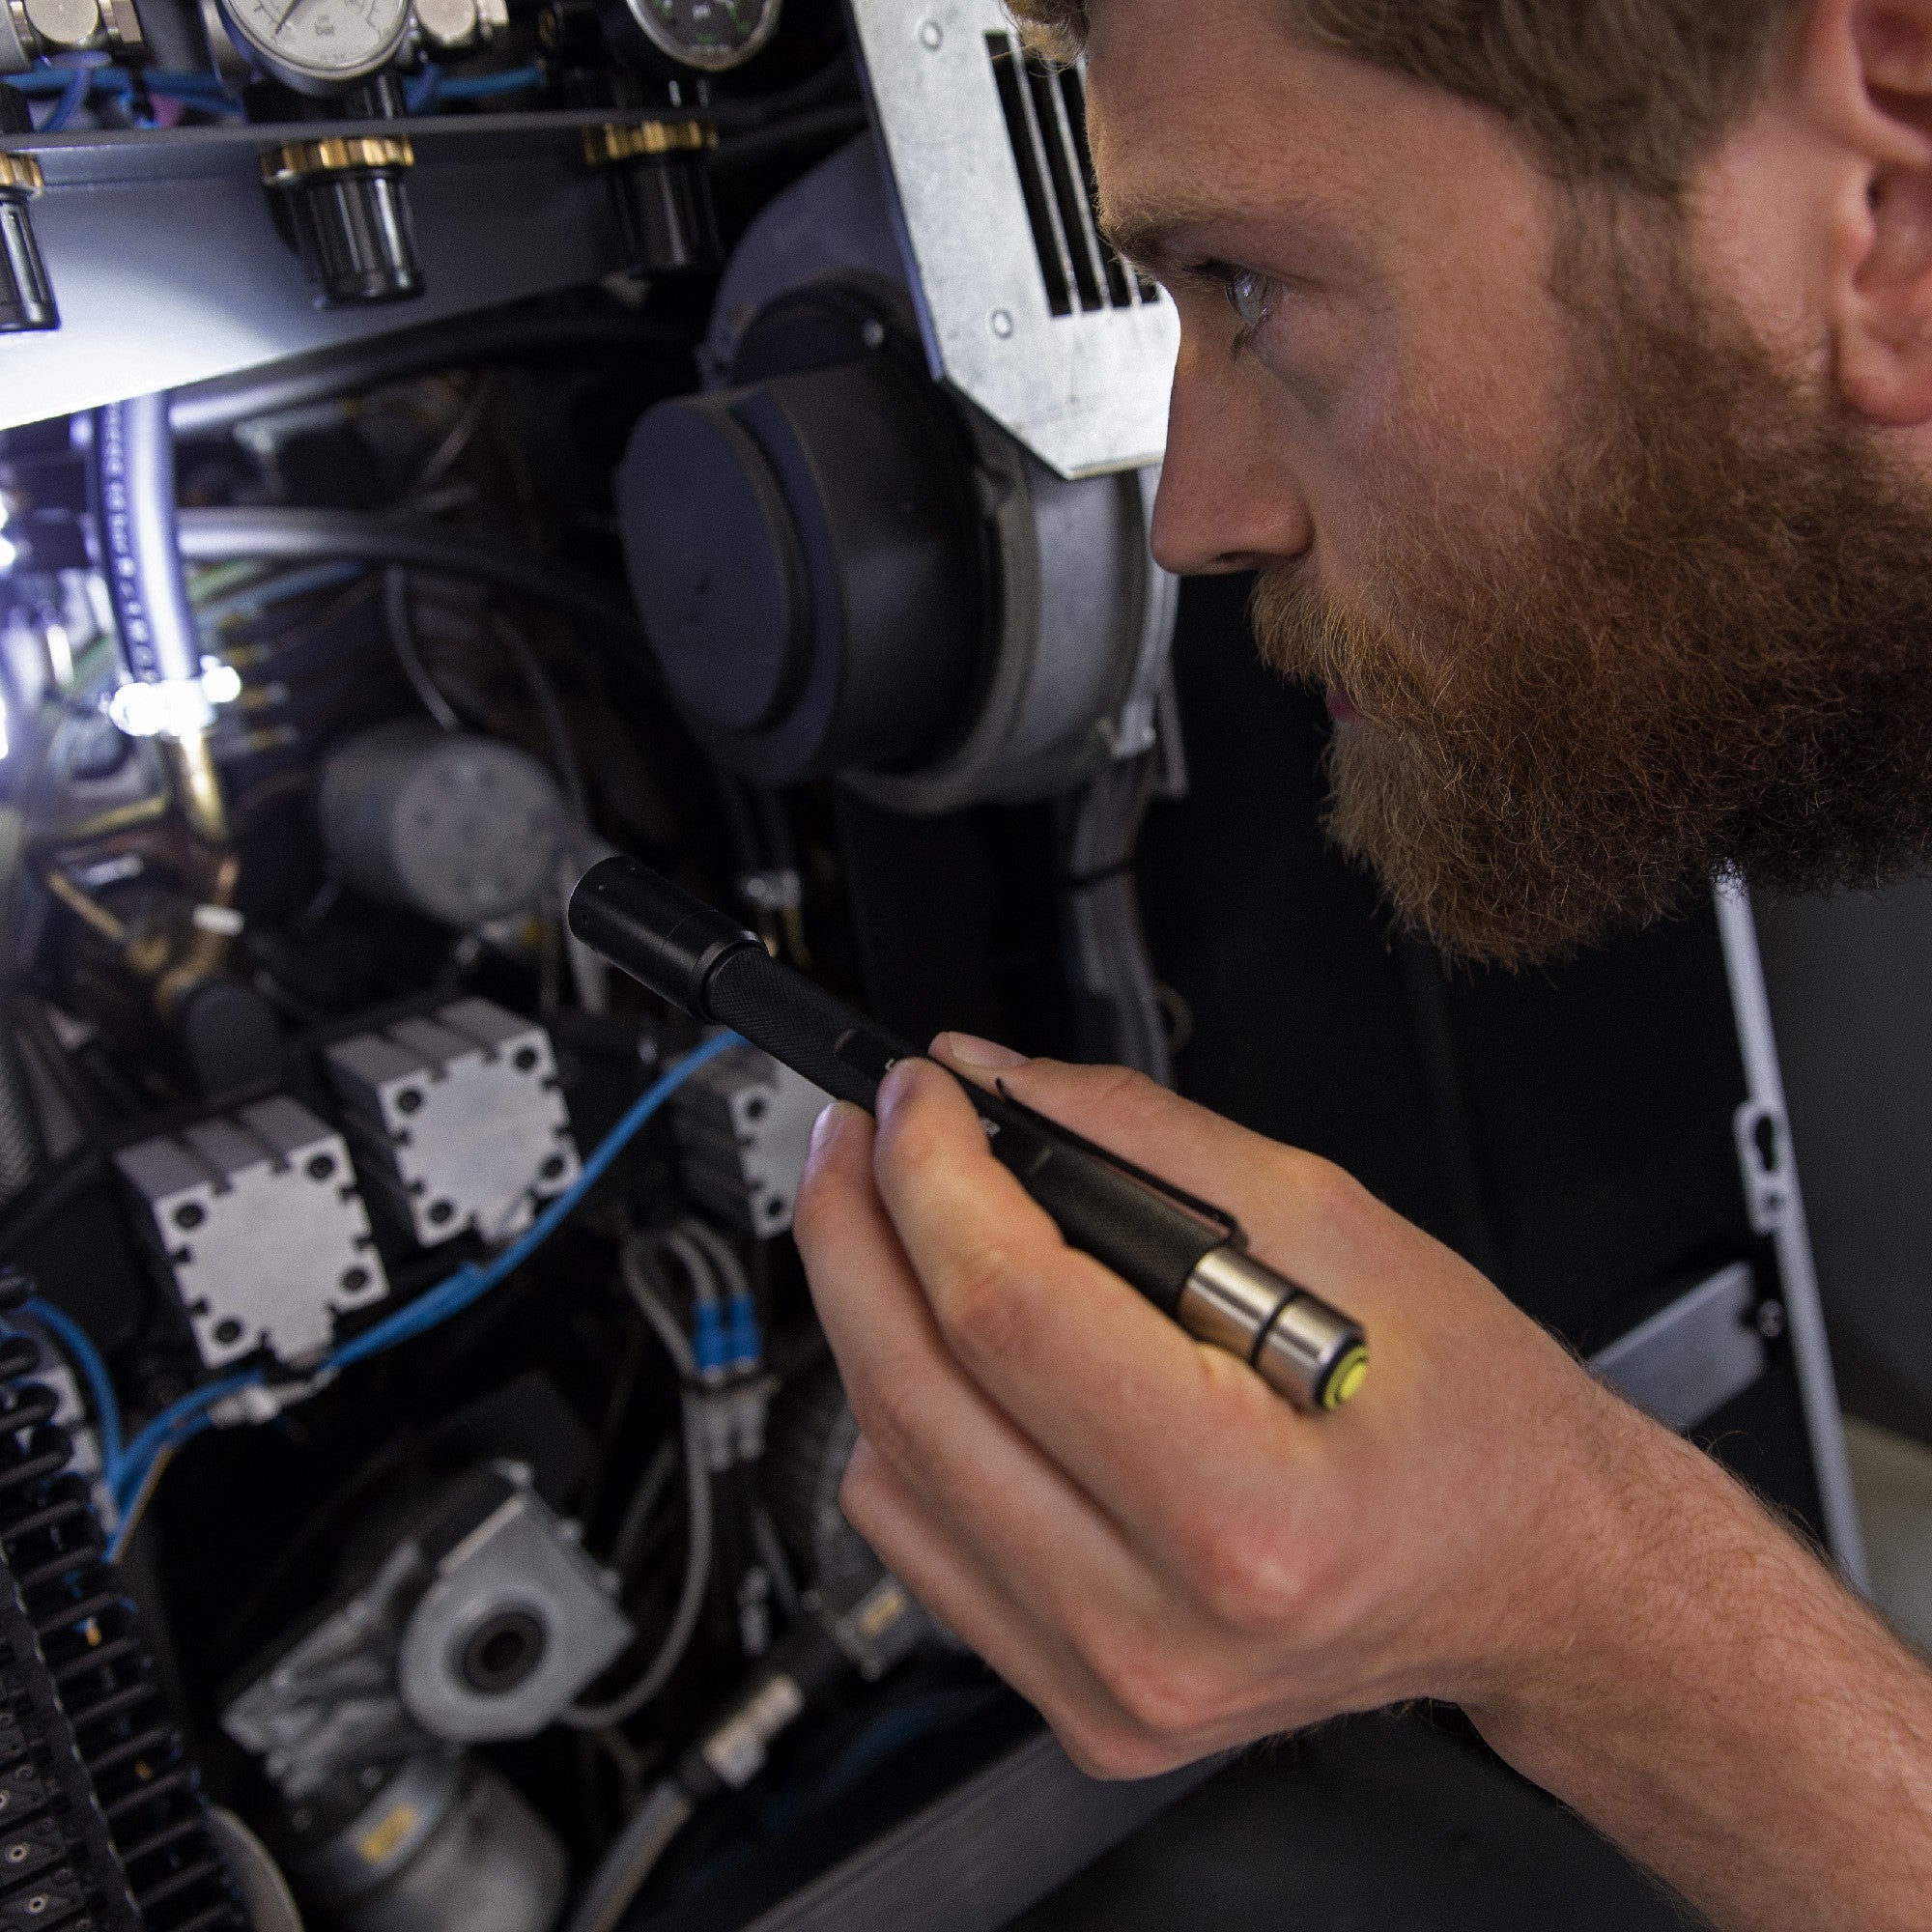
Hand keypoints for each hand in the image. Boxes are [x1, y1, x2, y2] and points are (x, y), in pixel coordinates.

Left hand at [792, 1037, 1688, 1778]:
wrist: (1531, 1576)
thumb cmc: (1471, 1422)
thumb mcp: (1340, 1227)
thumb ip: (1142, 1140)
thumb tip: (994, 1082)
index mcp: (1248, 1513)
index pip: (1006, 1314)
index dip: (932, 1174)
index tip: (918, 1097)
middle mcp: (1160, 1626)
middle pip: (912, 1392)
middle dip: (857, 1228)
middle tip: (860, 1132)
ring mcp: (1106, 1682)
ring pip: (885, 1468)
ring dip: (868, 1318)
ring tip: (902, 1223)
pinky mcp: (1076, 1698)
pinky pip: (916, 1538)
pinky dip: (905, 1420)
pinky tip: (947, 1347)